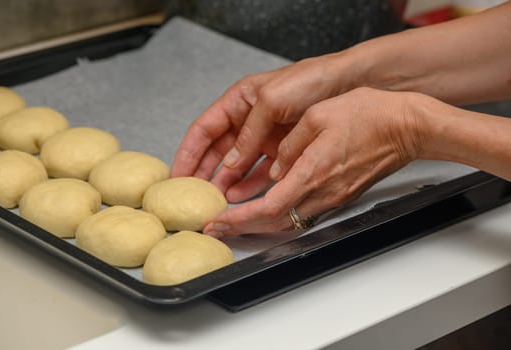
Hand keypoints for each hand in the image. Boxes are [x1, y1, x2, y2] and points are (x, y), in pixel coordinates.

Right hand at [170, 53, 356, 201]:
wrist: (346, 83)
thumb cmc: (309, 81)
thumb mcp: (272, 101)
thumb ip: (249, 133)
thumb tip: (231, 163)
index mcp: (238, 101)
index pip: (204, 130)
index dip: (188, 152)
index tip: (177, 174)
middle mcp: (247, 120)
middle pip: (216, 151)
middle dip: (202, 172)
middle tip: (191, 195)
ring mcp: (263, 136)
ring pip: (236, 164)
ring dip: (224, 182)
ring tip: (214, 200)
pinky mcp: (280, 149)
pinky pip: (259, 170)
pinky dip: (249, 184)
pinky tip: (239, 195)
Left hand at [203, 87, 423, 235]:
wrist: (407, 128)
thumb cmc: (370, 116)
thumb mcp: (319, 115)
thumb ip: (291, 144)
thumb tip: (276, 165)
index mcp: (312, 172)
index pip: (267, 207)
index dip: (238, 218)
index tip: (218, 221)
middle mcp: (322, 192)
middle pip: (274, 222)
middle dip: (241, 228)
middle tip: (215, 227)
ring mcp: (332, 197)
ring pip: (287, 221)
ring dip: (257, 224)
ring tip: (232, 221)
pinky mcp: (338, 195)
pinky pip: (302, 212)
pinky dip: (277, 215)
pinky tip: (263, 207)